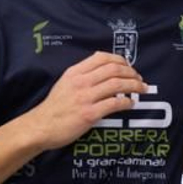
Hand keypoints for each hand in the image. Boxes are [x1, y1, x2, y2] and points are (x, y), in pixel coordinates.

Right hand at [28, 52, 147, 150]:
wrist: (41, 127)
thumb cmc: (54, 107)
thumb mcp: (64, 82)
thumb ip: (81, 74)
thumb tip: (102, 66)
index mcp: (75, 72)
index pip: (102, 57)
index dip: (120, 60)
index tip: (129, 66)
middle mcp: (81, 82)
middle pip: (114, 69)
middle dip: (131, 73)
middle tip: (140, 79)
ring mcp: (85, 97)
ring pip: (117, 84)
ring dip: (134, 86)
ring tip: (141, 89)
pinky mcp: (89, 114)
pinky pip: (114, 104)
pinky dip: (127, 102)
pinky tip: (131, 103)